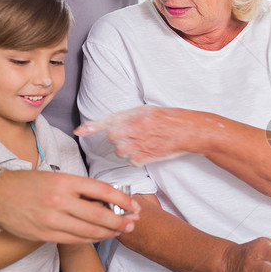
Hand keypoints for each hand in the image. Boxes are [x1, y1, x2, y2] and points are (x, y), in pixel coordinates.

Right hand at [0, 170, 139, 243]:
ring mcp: (52, 220)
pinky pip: (75, 239)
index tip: (134, 205)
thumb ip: (80, 189)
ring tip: (121, 231)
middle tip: (133, 223)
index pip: (103, 191)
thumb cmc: (29, 183)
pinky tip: (101, 236)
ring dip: (109, 232)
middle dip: (121, 221)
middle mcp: (60, 200)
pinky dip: (92, 239)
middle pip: (100, 215)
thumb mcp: (57, 177)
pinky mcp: (45, 235)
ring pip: (90, 231)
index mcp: (65, 181)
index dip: (122, 200)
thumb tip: (108, 199)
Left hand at [75, 105, 208, 165]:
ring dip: (125, 149)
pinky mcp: (149, 155)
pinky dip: (136, 159)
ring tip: (139, 144)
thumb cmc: (172, 119)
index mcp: (137, 114)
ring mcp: (143, 143)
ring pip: (121, 151)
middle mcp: (137, 128)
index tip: (79, 131)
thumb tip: (116, 124)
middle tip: (129, 136)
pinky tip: (145, 152)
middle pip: (112, 138)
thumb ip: (133, 116)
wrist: (191, 130)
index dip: (92, 126)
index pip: (109, 120)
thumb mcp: (151, 110)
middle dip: (117, 138)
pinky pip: (132, 161)